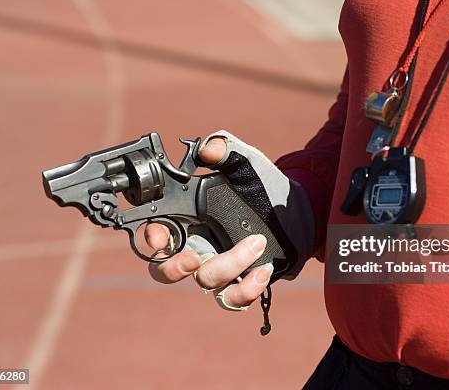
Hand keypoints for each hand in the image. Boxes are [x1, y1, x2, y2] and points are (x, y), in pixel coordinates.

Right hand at [145, 137, 273, 309]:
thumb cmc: (262, 185)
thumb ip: (224, 148)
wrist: (298, 209)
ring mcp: (219, 266)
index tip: (160, 237)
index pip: (155, 232)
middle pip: (165, 270)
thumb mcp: (245, 161)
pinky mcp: (241, 282)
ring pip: (205, 283)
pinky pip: (233, 300)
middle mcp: (198, 245)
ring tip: (257, 243)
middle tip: (193, 258)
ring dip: (228, 267)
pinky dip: (245, 291)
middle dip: (172, 268)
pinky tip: (263, 271)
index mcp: (189, 217)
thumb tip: (207, 149)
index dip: (150, 237)